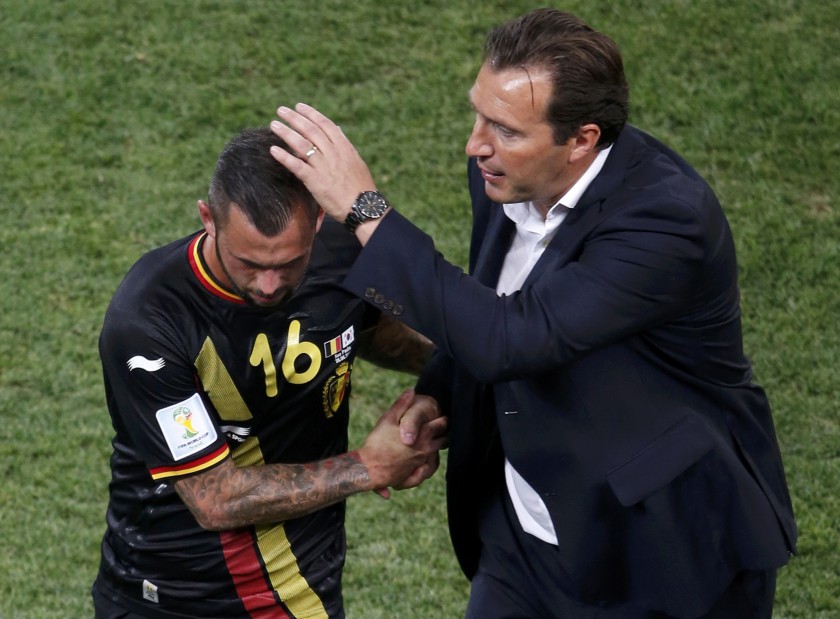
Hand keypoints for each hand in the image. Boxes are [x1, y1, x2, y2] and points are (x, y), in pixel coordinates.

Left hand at [269, 103, 376, 225]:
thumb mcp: (356, 162)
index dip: (311, 114)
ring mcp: (324, 167)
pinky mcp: (315, 181)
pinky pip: (297, 166)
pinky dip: (284, 157)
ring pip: (301, 144)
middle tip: (281, 110)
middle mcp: (333, 153)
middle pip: (310, 130)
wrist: (363, 207)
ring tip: (274, 125)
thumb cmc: (361, 187)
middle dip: (294, 118)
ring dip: (286, 133)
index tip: (299, 107)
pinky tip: (274, 150)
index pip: (325, 125)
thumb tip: (337, 130)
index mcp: (344, 147)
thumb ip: (345, 145)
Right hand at [358, 389, 447, 497]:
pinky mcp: (416, 473)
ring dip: (438, 447)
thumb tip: (411, 390)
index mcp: (423, 434)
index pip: (441, 424)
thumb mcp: (388, 419)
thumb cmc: (377, 442)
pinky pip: (431, 467)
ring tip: (435, 442)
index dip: (443, 419)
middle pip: (444, 440)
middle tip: (442, 429)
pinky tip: (426, 458)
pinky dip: (431, 461)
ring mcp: (422, 462)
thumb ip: (401, 404)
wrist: (369, 469)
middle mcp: (427, 449)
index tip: (442, 417)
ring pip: (438, 454)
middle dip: (444, 433)